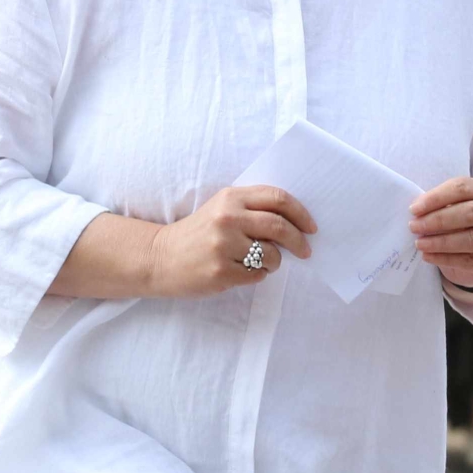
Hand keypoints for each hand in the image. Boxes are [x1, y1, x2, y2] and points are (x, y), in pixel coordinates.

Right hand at [146, 186, 315, 297]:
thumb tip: (297, 222)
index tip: (311, 227)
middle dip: (298, 241)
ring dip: (274, 262)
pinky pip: (257, 275)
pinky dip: (257, 275)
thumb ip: (253, 208)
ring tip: (260, 262)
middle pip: (279, 226)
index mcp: (231, 198)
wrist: (161, 257)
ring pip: (272, 255)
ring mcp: (223, 245)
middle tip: (305, 251)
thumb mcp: (222, 209)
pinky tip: (240, 271)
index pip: (278, 199)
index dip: (301, 213)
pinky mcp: (221, 271)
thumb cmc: (199, 233)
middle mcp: (227, 218)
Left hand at [412, 177, 472, 293]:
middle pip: (468, 213)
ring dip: (441, 241)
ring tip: (419, 243)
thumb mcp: (454, 206)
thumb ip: (438, 205)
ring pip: (471, 238)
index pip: (461, 188)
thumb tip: (416, 211)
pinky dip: (444, 258)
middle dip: (438, 220)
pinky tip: (427, 256)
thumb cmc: (463, 222)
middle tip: (414, 226)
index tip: (414, 209)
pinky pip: (468, 260)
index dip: (436, 198)